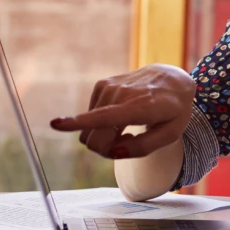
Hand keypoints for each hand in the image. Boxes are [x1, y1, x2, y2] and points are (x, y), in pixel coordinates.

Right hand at [49, 63, 194, 159]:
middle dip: (105, 149)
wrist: (173, 78)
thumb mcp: (171, 134)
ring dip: (105, 135)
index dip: (79, 122)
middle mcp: (122, 94)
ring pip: (89, 129)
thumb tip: (113, 151)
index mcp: (141, 107)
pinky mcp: (102, 85)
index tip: (55, 123)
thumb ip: (143, 147)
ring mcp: (110, 87)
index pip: (107, 117)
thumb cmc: (174, 110)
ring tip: (129, 126)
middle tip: (128, 142)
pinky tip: (122, 114)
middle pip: (94, 136)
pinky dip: (103, 122)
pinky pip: (90, 117)